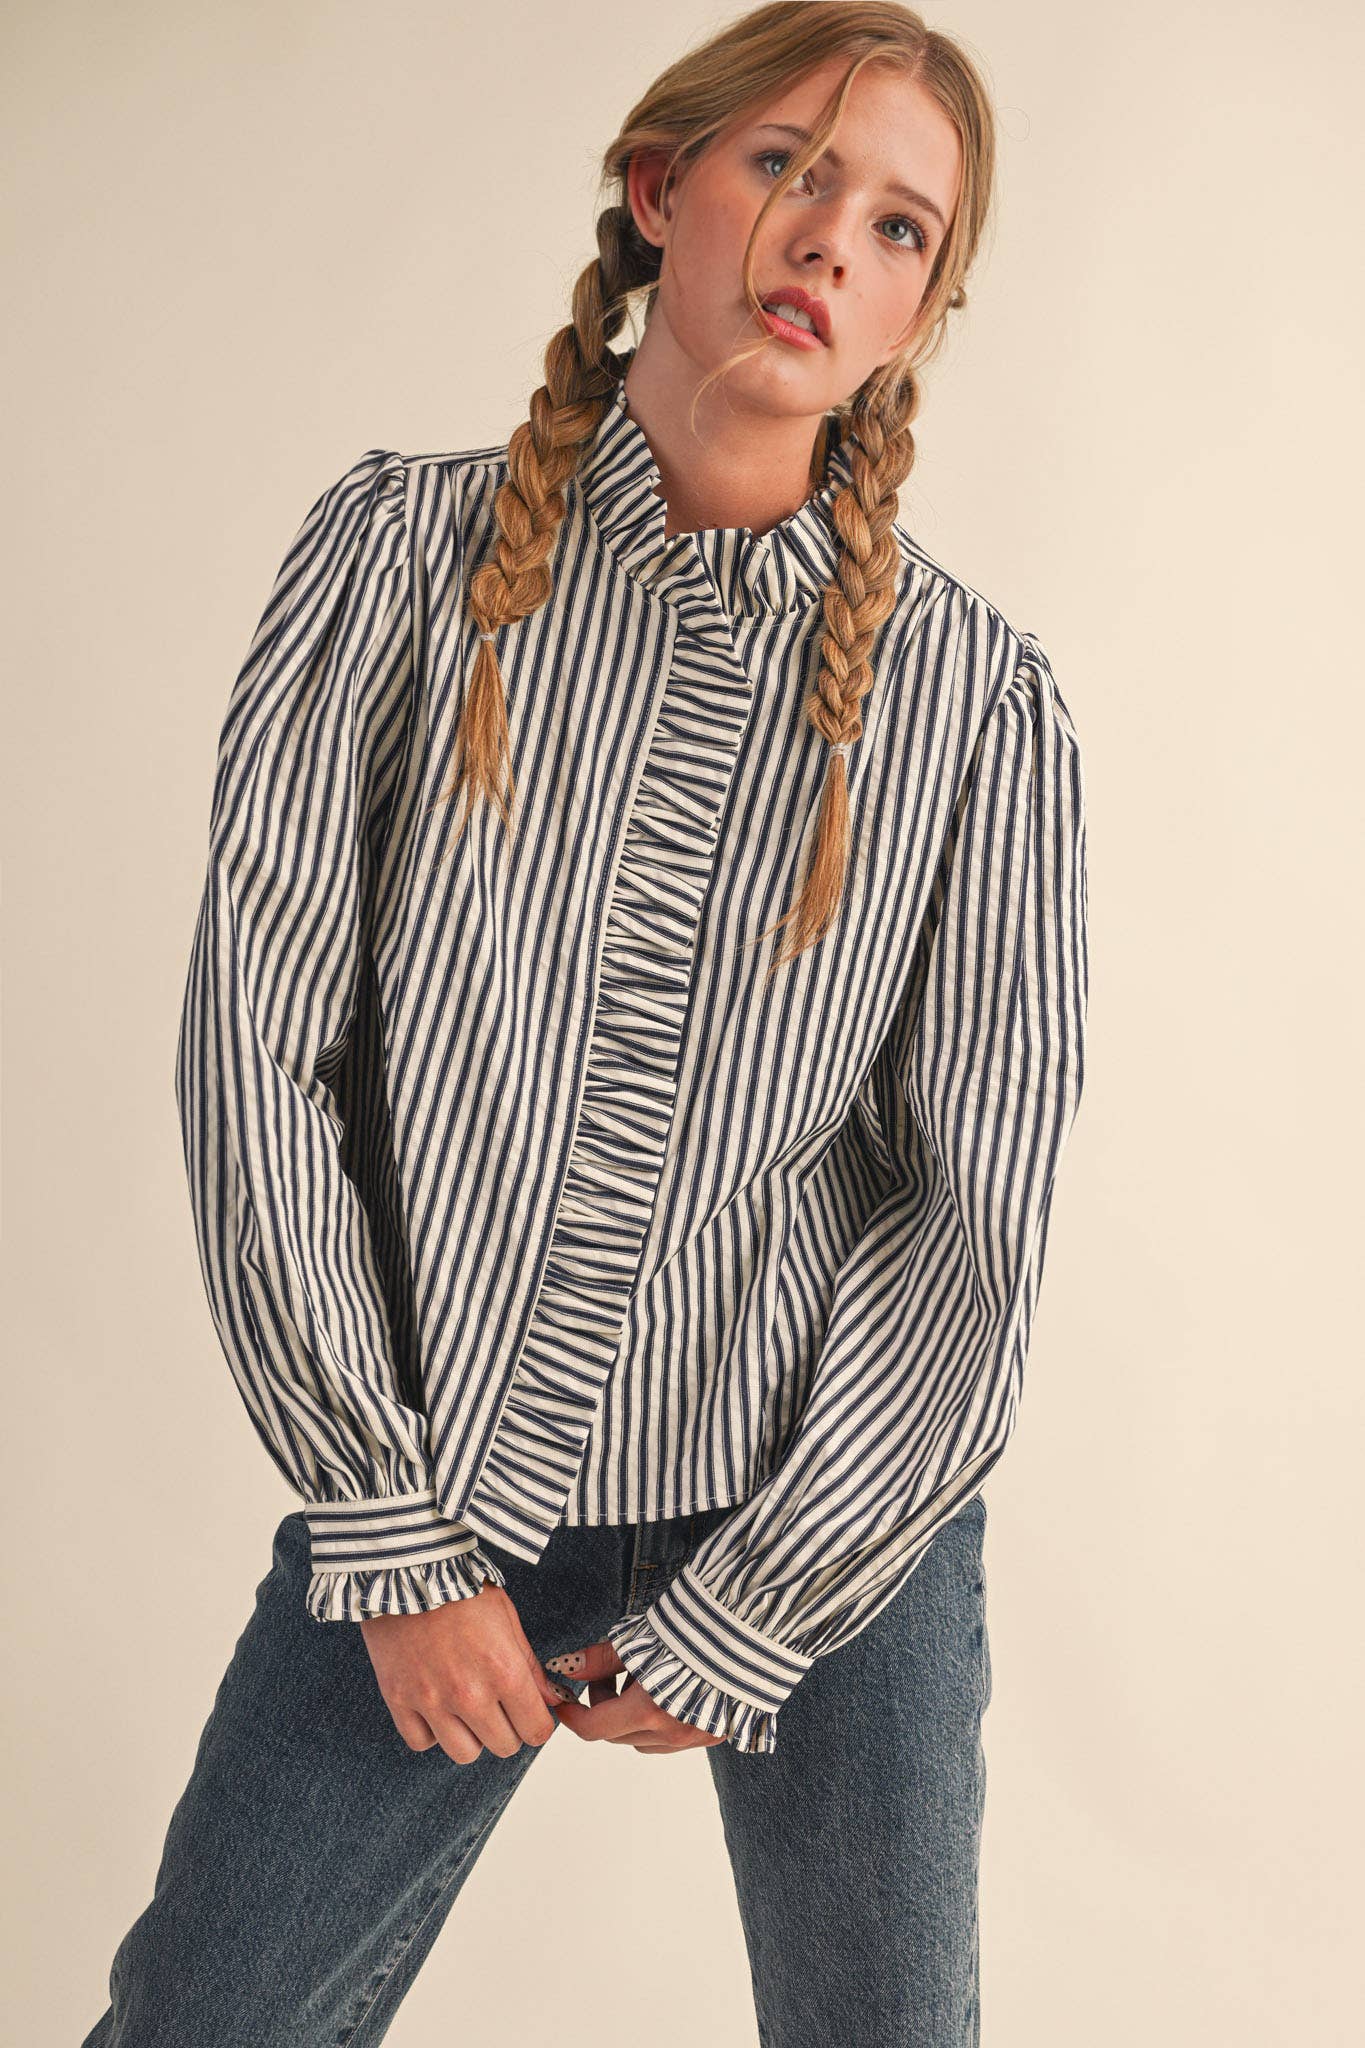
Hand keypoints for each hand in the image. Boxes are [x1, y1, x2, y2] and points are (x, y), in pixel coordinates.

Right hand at [360, 1584, 574, 1764]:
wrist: (406, 1569)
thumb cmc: (460, 1587)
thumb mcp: (506, 1616)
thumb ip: (529, 1664)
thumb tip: (552, 1699)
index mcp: (504, 1670)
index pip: (536, 1732)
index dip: (536, 1722)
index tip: (528, 1710)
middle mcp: (469, 1693)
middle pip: (504, 1746)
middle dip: (507, 1729)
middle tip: (497, 1704)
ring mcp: (431, 1700)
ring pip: (464, 1753)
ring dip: (470, 1735)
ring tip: (465, 1706)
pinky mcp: (398, 1699)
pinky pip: (422, 1742)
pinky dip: (431, 1731)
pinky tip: (435, 1704)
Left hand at [547, 1640, 722, 1752]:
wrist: (753, 1622)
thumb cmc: (696, 1624)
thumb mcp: (639, 1638)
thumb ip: (600, 1659)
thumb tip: (567, 1667)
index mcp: (650, 1711)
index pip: (595, 1729)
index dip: (573, 1715)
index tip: (565, 1700)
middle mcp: (675, 1731)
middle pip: (619, 1735)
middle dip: (605, 1708)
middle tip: (607, 1675)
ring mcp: (700, 1736)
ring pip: (648, 1740)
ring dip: (634, 1717)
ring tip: (644, 1677)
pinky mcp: (720, 1732)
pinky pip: (676, 1738)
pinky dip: (662, 1720)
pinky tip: (669, 1687)